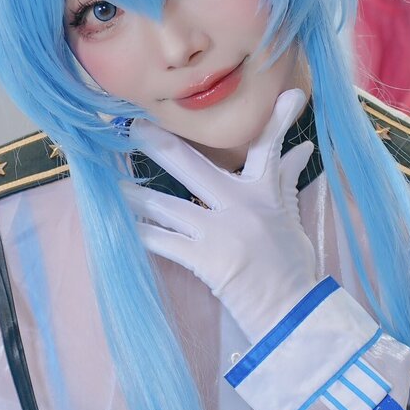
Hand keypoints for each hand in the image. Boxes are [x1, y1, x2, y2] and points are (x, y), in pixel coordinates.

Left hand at [125, 88, 320, 338]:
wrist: (295, 315)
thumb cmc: (296, 272)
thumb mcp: (293, 222)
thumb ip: (287, 182)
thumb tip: (301, 151)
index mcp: (266, 194)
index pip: (268, 148)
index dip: (276, 120)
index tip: (286, 94)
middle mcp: (240, 206)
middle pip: (191, 166)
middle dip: (158, 144)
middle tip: (132, 126)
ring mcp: (219, 233)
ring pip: (165, 206)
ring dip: (133, 195)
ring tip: (108, 184)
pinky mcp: (205, 260)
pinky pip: (163, 242)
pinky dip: (141, 233)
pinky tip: (119, 226)